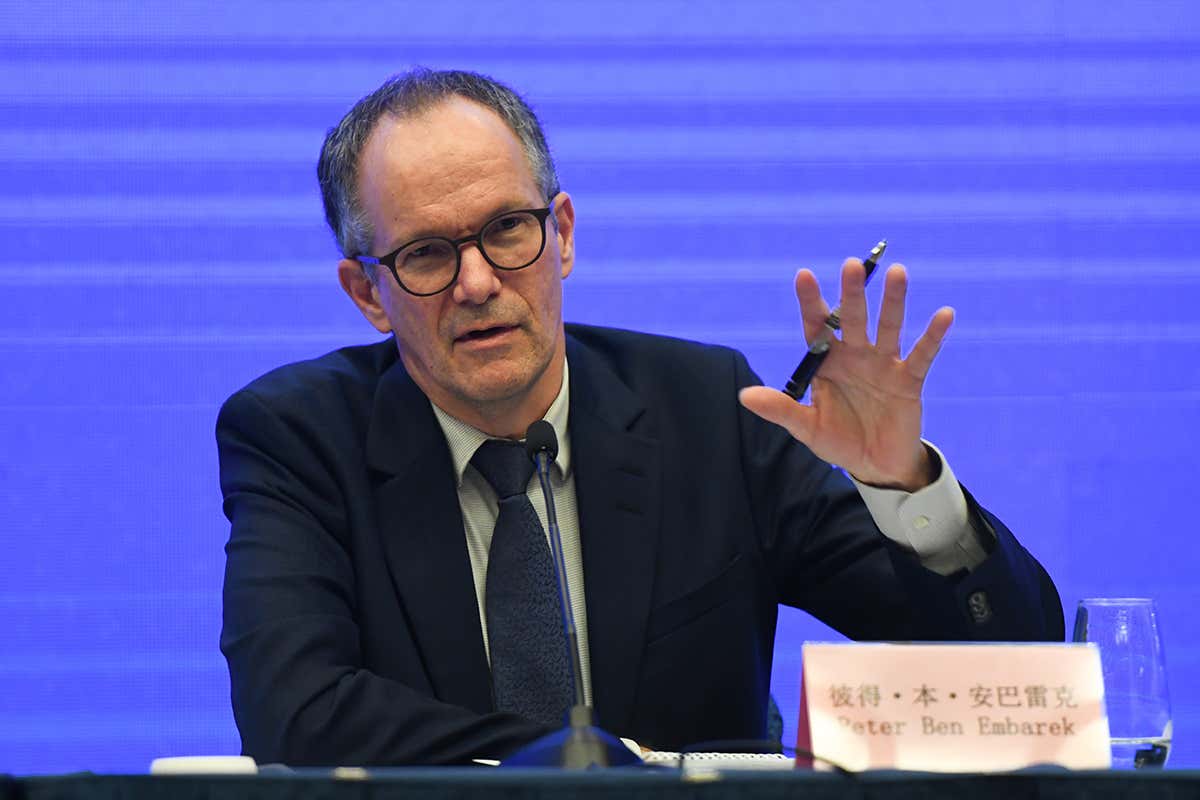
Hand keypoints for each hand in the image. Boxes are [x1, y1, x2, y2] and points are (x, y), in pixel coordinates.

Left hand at [739, 258, 952, 490]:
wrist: (875, 465)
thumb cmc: (838, 441)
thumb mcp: (806, 427)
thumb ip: (780, 409)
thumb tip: (744, 396)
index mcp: (827, 363)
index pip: (817, 326)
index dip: (811, 302)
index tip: (803, 274)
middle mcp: (855, 356)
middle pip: (852, 319)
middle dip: (851, 294)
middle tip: (851, 265)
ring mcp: (883, 365)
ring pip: (888, 327)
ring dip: (893, 301)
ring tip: (897, 272)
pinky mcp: (909, 381)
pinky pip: (922, 355)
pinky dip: (933, 336)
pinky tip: (944, 314)